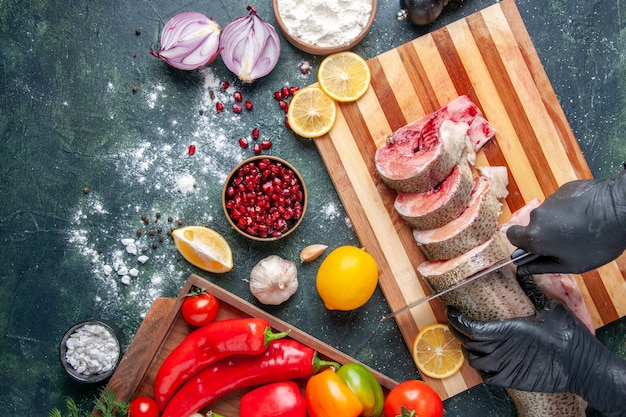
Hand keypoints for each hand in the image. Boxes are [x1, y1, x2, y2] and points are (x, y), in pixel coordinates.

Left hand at [446, 274, 625, 415]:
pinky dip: (480, 369)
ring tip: (468, 340)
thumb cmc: (567, 336)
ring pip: (473, 361)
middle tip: (455, 321)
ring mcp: (505, 367)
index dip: (456, 319)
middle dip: (457, 331)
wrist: (582, 366)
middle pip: (467, 342)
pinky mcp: (511, 380)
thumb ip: (531, 290)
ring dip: (467, 350)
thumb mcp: (549, 307)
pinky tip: (483, 359)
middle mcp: (502, 349)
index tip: (450, 310)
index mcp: (508, 329)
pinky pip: (486, 377)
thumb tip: (522, 271)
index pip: (470, 327)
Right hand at [506, 169, 625, 274]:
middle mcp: (537, 215)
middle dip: (545, 233)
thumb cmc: (597, 242)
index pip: (511, 236)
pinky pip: (561, 203)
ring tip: (582, 228)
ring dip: (559, 222)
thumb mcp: (571, 264)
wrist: (620, 209)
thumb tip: (524, 269)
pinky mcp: (564, 189)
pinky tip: (586, 215)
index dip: (521, 242)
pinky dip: (569, 209)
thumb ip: (543, 266)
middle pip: (533, 225)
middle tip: (567, 242)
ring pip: (548, 214)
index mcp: (534, 235)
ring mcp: (550, 200)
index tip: (535, 247)